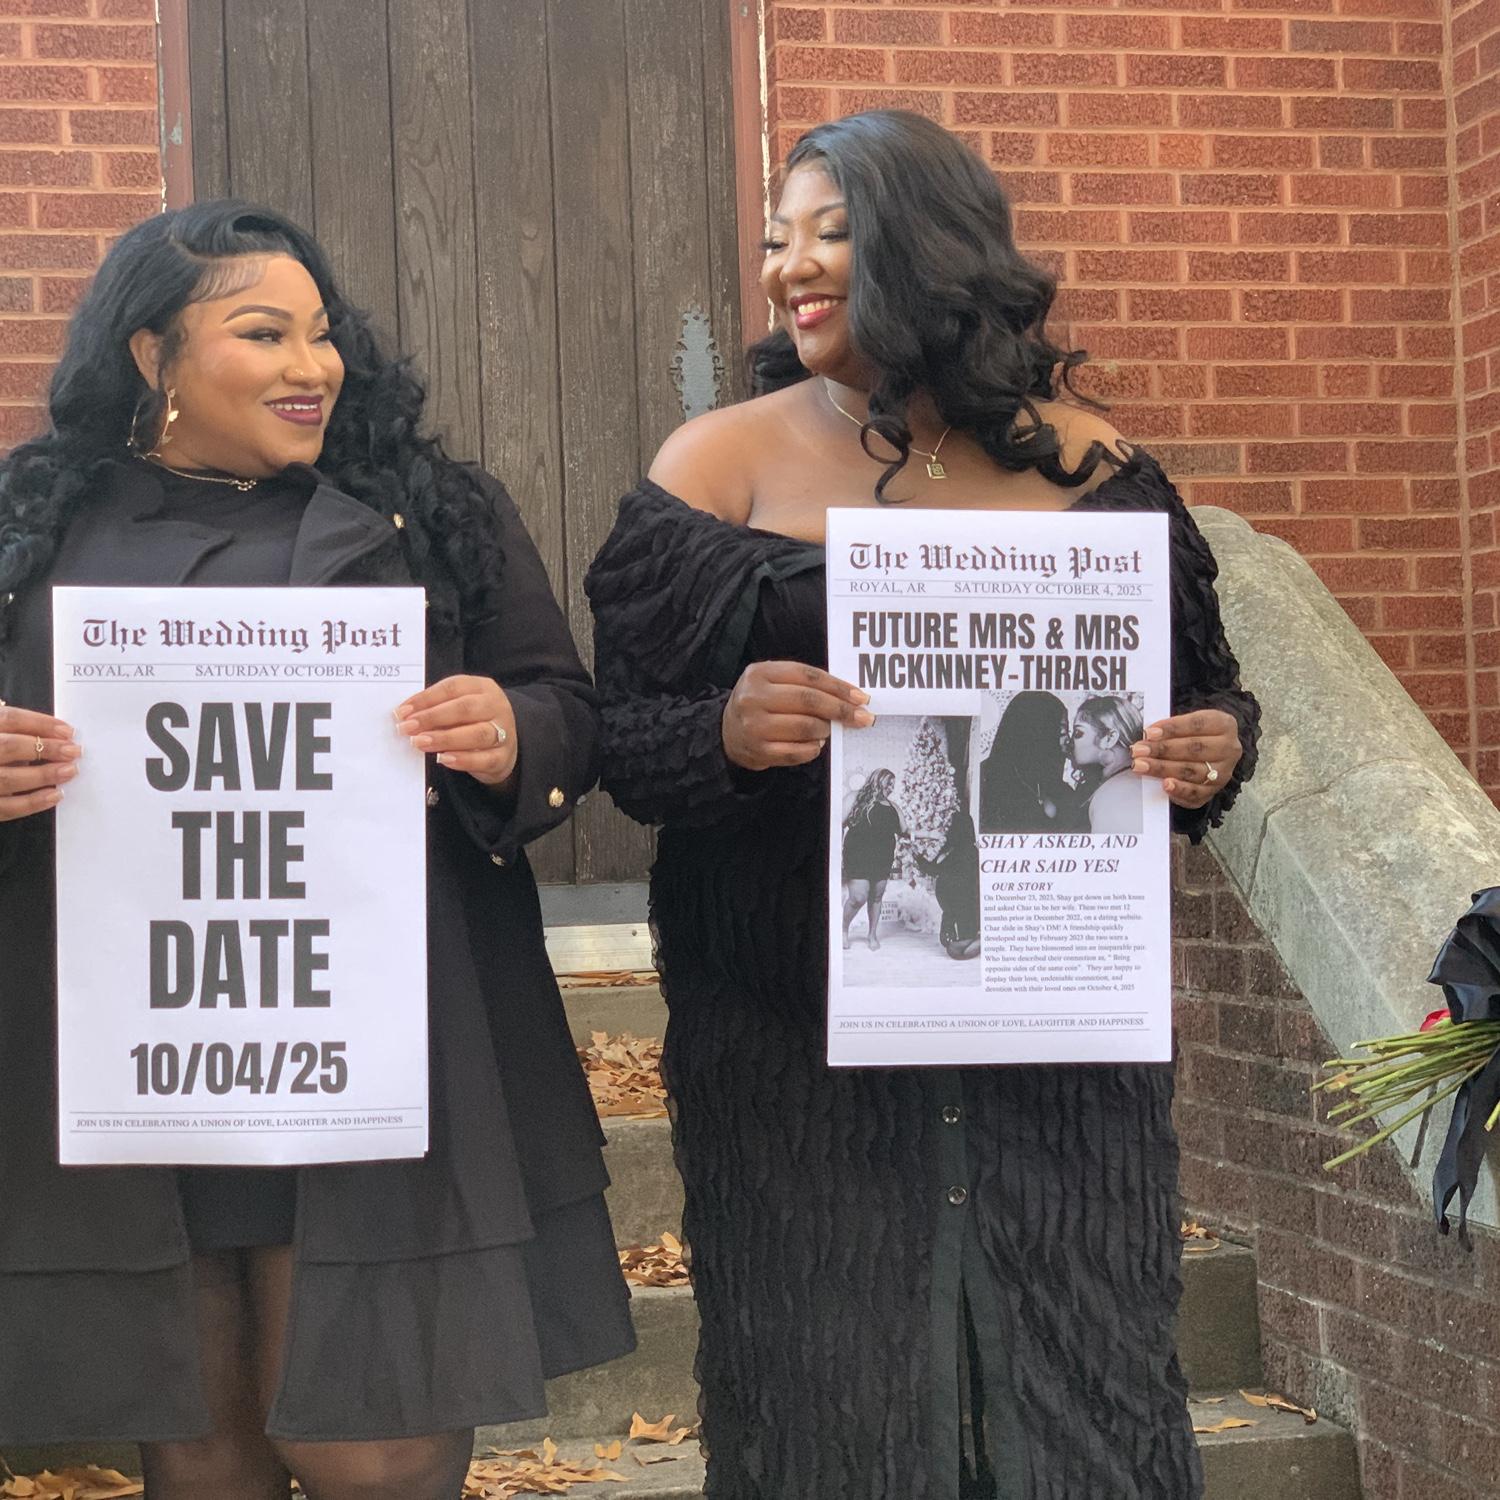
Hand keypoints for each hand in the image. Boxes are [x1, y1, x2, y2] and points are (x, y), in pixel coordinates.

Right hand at [0, 702, 80, 821]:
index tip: (68, 731)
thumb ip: (6, 726)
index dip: (40, 723)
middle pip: (10, 747)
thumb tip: (42, 726)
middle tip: (74, 751)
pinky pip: (6, 808)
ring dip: (43, 775)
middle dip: (46, 748)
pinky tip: (54, 796)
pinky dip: (32, 803)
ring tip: (70, 771)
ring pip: (8, 778)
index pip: (9, 719)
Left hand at [396, 675, 517, 787]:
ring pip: (477, 734)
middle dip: (432, 717)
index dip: (426, 698)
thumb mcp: (458, 706)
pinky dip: (463, 759)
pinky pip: (484, 759)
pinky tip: (443, 759)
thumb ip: (436, 708)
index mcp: (482, 687)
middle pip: (465, 708)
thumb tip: (405, 717)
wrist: (504, 745)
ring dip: (445, 738)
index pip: (453, 687)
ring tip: (420, 742)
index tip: (403, 711)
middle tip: (408, 728)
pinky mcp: (503, 757)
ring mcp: (504, 732)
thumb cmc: (473, 721)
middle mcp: (496, 707)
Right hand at [722, 661, 872, 771]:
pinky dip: (813, 749)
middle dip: (840, 709)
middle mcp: (754, 697)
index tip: (861, 697)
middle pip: (808, 700)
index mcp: (760, 673)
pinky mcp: (758, 751)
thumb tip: (850, 698)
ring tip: (828, 729)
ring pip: (805, 727)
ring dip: (825, 729)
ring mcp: (754, 726)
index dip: (838, 687)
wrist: (727, 732)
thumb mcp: (774, 683)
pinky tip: (815, 744)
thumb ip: (805, 685)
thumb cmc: (762, 703)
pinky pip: (797, 751)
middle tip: (862, 717)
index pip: (808, 676)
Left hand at [1129, 708, 1241, 808]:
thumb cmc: (1193, 735)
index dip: (1172, 728)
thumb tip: (1148, 736)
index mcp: (1224, 724)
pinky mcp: (1213, 791)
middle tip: (1138, 750)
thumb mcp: (1187, 724)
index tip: (1149, 732)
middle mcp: (1229, 748)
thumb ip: (1171, 728)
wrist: (1209, 755)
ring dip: (1163, 769)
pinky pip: (1195, 793)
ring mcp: (1223, 772)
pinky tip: (1164, 784)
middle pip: (1194, 748)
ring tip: (1141, 766)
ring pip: (1192, 771)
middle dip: (1162, 749)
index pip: (1197, 724)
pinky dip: (1179, 789)